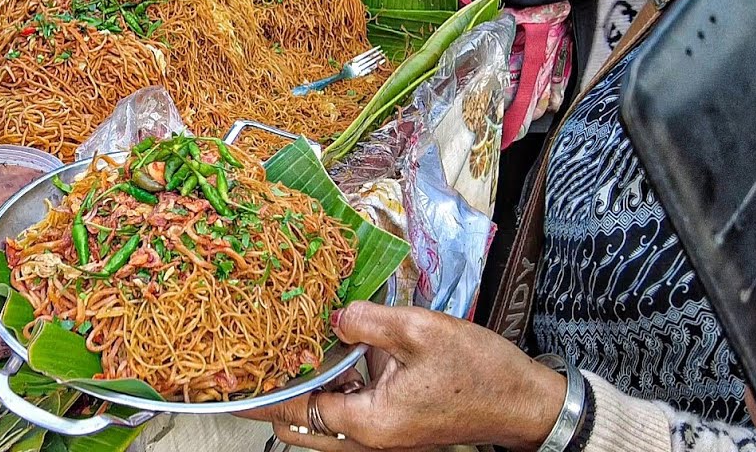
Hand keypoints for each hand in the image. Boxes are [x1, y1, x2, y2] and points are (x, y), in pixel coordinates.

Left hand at [238, 302, 565, 451]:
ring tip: (278, 358)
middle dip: (274, 401)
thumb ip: (369, 321)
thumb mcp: (422, 332)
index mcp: (370, 423)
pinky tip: (330, 356)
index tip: (228, 388)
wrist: (527, 404)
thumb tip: (334, 316)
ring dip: (304, 394)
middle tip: (245, 371)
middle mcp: (371, 439)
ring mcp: (384, 436)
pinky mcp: (396, 426)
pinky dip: (333, 390)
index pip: (298, 411)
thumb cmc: (481, 373)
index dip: (261, 396)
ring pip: (325, 422)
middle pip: (303, 427)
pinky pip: (350, 413)